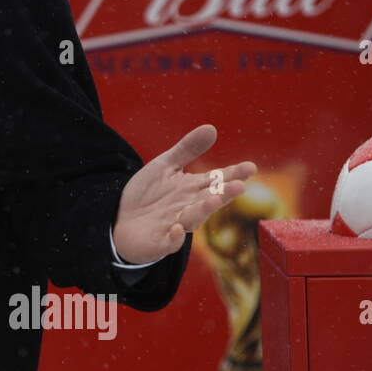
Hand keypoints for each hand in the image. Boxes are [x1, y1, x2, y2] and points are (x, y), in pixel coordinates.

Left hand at [113, 124, 256, 264]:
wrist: (121, 219)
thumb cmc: (148, 193)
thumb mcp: (166, 166)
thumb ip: (188, 149)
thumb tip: (211, 127)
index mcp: (193, 189)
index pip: (217, 180)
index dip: (233, 174)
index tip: (250, 167)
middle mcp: (190, 208)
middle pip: (210, 200)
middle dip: (224, 194)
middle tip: (239, 186)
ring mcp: (176, 226)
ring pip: (193, 219)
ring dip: (203, 211)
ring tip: (213, 201)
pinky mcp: (160, 243)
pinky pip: (170, 242)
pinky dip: (174, 238)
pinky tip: (176, 229)